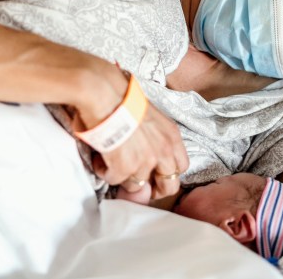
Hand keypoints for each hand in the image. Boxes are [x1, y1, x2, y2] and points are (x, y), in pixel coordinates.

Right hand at [68, 61, 188, 199]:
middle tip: (137, 182)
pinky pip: (114, 180)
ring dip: (122, 175)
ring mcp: (145, 161)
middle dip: (154, 189)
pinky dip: (105, 171)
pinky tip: (101, 158)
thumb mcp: (152, 117)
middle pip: (169, 186)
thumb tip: (147, 155)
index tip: (155, 176)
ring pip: (136, 184)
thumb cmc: (123, 97)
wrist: (105, 93)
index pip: (181, 167)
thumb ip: (156, 138)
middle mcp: (163, 150)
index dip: (167, 174)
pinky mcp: (125, 167)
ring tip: (110, 159)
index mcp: (172, 136)